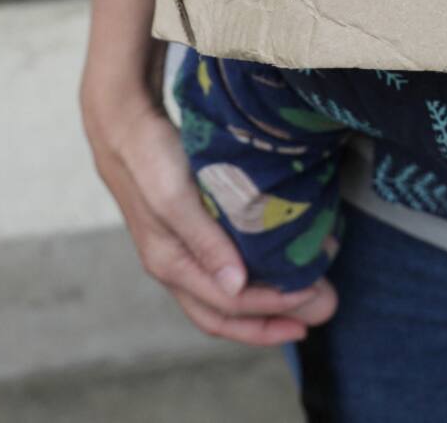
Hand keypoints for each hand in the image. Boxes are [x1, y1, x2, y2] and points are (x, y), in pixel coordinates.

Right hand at [82, 77, 337, 345]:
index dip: (271, 306)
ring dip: (266, 302)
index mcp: (170, 264)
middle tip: (321, 312)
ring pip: (225, 295)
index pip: (227, 304)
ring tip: (308, 293)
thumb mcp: (174, 198)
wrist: (124, 124)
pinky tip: (279, 260)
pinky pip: (226, 268)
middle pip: (224, 314)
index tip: (313, 294)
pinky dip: (255, 274)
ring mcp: (182, 250)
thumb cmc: (150, 158)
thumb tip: (236, 287)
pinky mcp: (192, 231)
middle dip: (271, 321)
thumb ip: (204, 242)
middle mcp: (175, 266)